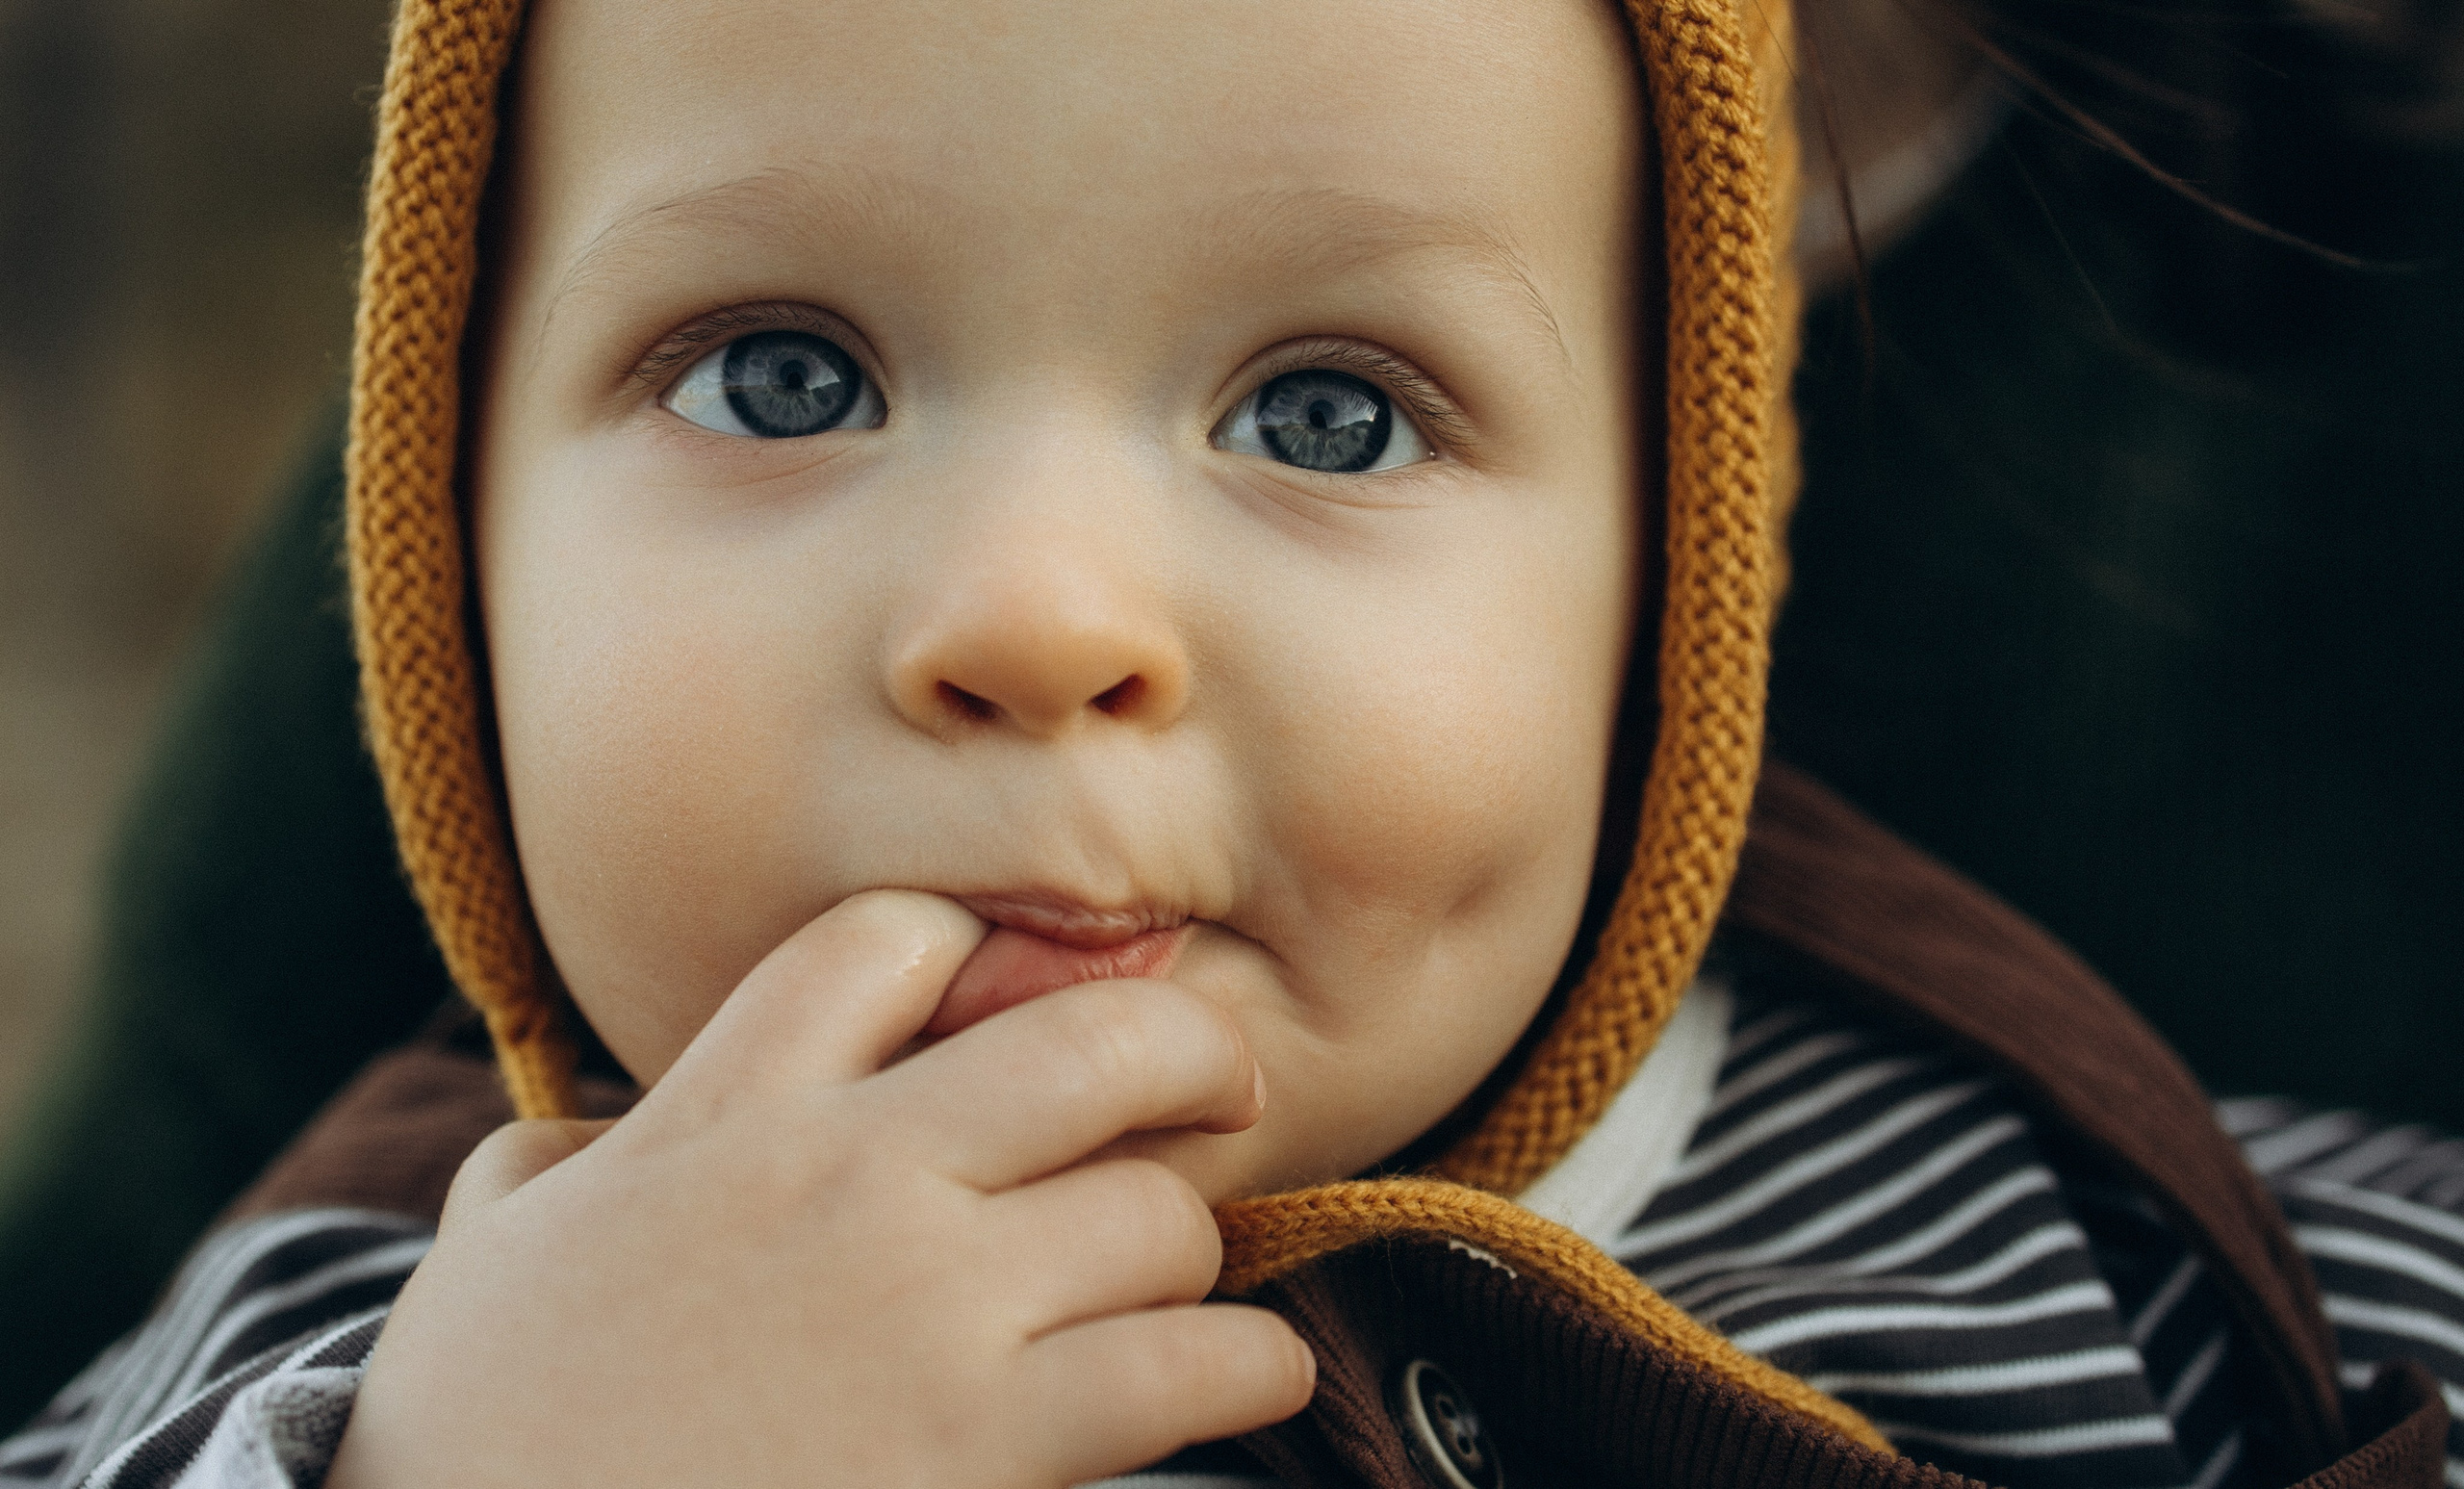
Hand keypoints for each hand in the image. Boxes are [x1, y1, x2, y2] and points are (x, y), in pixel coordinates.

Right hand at [327, 891, 1313, 1488]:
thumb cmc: (478, 1435)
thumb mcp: (490, 1255)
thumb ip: (547, 1168)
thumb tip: (573, 1148)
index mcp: (726, 1111)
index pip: (895, 942)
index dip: (981, 953)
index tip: (1020, 1001)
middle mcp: (847, 1177)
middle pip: (1096, 1042)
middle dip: (1184, 1056)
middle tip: (1215, 1087)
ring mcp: (925, 1308)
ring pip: (1159, 1212)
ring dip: (1186, 1251)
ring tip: (1169, 1287)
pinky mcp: (981, 1445)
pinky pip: (1192, 1366)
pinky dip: (1246, 1365)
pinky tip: (1237, 1374)